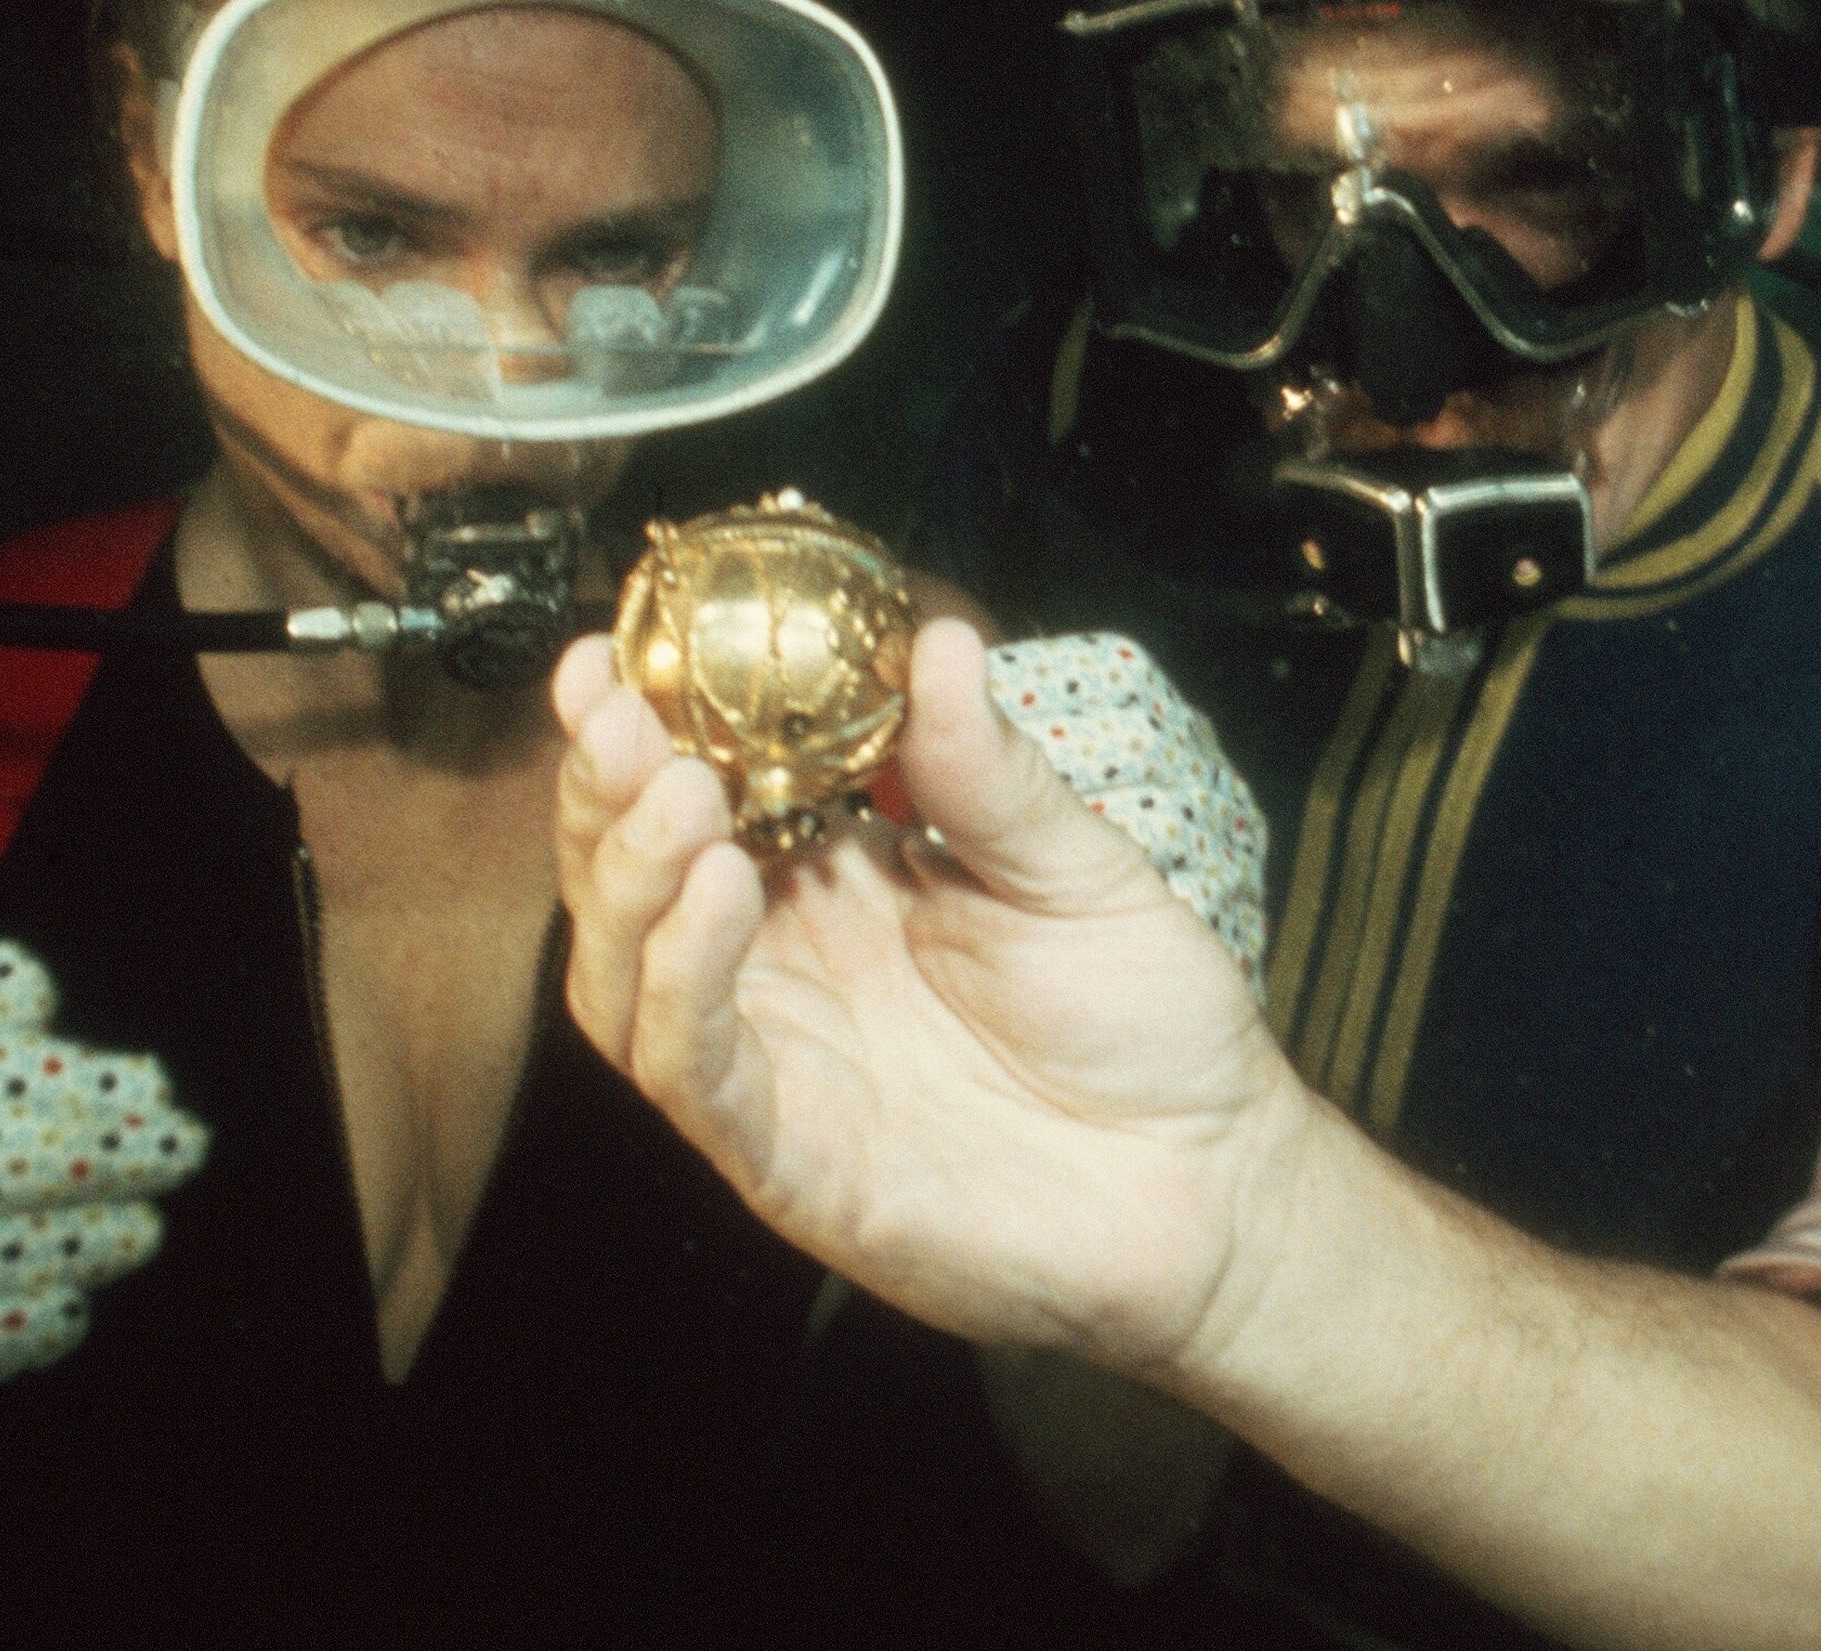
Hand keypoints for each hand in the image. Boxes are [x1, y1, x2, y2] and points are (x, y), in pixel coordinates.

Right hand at [555, 619, 1305, 1373]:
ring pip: (627, 981)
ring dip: (631, 881)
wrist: (1214, 1178)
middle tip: (616, 714)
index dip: (644, 729)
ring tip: (675, 790)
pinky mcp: (793, 1164)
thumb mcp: (1078, 867)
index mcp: (840, 886)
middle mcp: (788, 972)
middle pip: (635, 883)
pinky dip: (684, 985)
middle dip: (607, 792)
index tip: (614, 650)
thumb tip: (939, 641)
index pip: (703, 798)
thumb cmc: (1149, 1025)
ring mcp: (782, 1069)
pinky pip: (697, 1076)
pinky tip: (717, 895)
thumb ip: (991, 772)